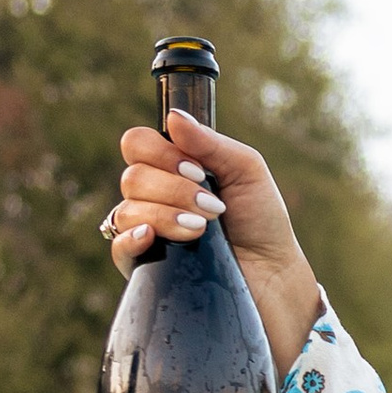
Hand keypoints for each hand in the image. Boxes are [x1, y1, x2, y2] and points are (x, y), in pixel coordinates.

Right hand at [107, 108, 325, 374]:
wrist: (273, 276)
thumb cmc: (262, 222)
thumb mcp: (246, 170)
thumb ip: (209, 142)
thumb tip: (173, 116)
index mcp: (172, 168)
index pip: (137, 145)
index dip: (161, 153)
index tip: (196, 170)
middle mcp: (154, 196)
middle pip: (133, 177)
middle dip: (174, 189)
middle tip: (212, 207)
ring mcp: (147, 231)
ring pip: (128, 210)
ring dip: (167, 215)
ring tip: (202, 230)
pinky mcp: (145, 266)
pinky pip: (118, 245)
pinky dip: (132, 238)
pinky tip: (152, 238)